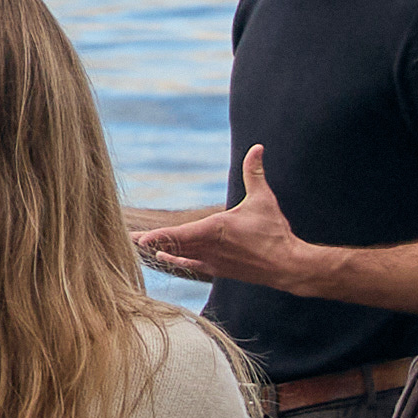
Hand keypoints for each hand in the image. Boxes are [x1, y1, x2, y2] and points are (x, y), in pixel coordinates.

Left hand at [137, 148, 301, 292]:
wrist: (287, 265)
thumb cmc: (274, 232)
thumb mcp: (263, 199)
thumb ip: (254, 173)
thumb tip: (257, 147)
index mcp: (215, 230)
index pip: (179, 234)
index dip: (158, 236)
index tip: (139, 238)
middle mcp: (210, 248)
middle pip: (174, 245)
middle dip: (152, 242)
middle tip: (130, 239)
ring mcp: (213, 261)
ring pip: (181, 254)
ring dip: (161, 250)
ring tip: (142, 246)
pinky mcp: (220, 269)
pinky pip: (192, 263)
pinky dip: (177, 259)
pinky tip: (164, 258)